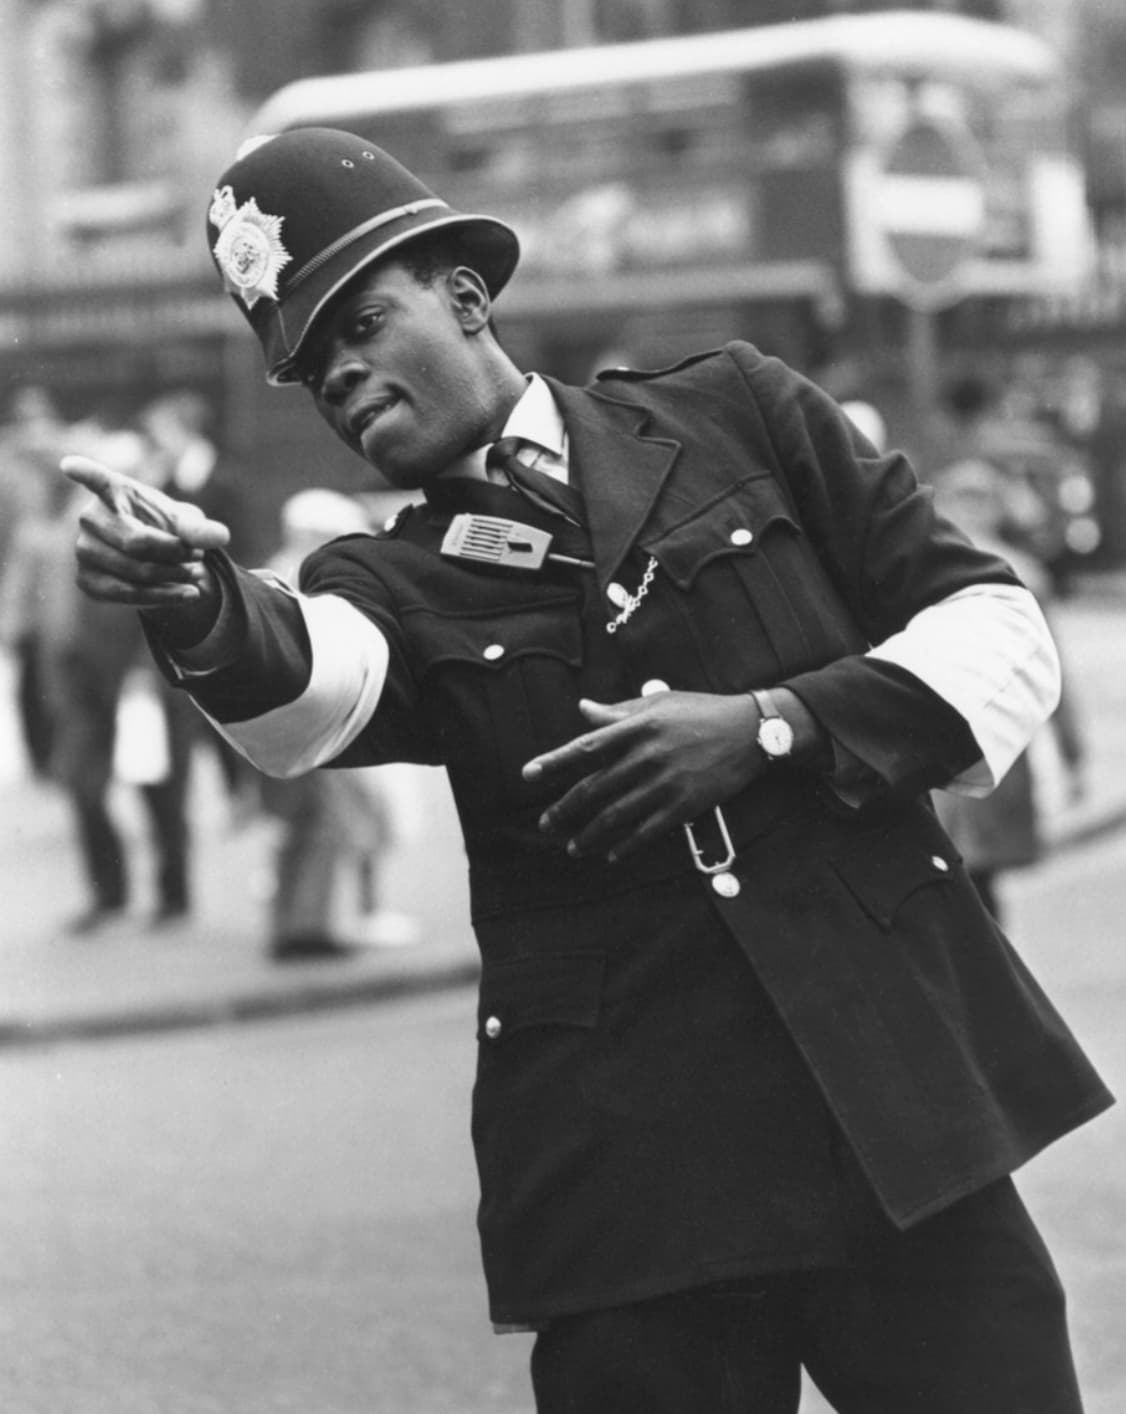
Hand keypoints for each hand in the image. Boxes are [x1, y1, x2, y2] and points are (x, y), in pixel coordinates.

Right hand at [63, 455, 229, 610]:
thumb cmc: (168, 528)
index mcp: (114, 490)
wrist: (156, 560)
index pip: (97, 479)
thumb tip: (220, 537)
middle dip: (175, 554)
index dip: (84, 472)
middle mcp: (90, 517)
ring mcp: (83, 550)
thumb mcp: (188, 522)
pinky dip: (163, 597)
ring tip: (196, 575)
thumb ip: (201, 527)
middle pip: (137, 543)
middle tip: (199, 557)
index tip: (69, 464)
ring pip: (135, 572)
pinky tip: (187, 595)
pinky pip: (127, 595)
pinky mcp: (86, 580)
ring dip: (173, 576)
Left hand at [522, 691, 762, 862]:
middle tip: (546, 823)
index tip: (528, 774)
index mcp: (637, 727)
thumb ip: (618, 711)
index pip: (586, 747)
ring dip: (590, 834)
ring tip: (574, 847)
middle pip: (594, 788)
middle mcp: (647, 756)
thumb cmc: (700, 712)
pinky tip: (611, 854)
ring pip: (616, 815)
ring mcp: (666, 783)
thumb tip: (583, 709)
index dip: (554, 761)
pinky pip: (647, 831)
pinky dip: (626, 845)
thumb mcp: (658, 704)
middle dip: (565, 809)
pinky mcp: (684, 805)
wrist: (749, 732)